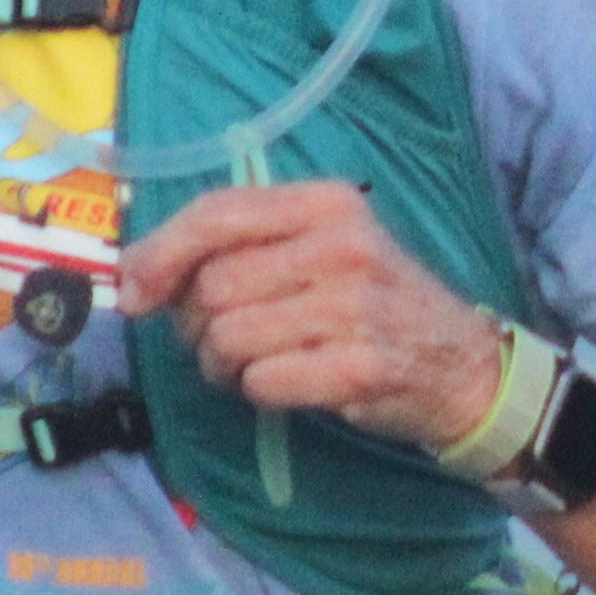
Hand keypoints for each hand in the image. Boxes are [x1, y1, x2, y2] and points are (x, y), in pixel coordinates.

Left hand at [128, 176, 505, 443]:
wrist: (461, 366)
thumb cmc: (373, 303)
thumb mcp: (321, 247)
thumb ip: (239, 246)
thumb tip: (135, 276)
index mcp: (325, 203)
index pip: (216, 214)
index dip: (159, 253)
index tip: (133, 291)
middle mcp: (342, 245)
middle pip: (212, 287)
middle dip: (196, 325)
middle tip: (222, 339)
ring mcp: (355, 307)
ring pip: (228, 338)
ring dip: (223, 364)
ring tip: (254, 364)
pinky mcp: (359, 367)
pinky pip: (263, 382)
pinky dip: (260, 391)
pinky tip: (288, 383)